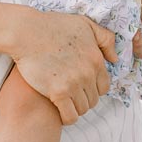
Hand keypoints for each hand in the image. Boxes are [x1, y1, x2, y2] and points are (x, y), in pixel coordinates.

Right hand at [9, 9, 115, 123]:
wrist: (27, 32)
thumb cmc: (54, 26)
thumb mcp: (85, 24)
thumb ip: (105, 39)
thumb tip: (114, 59)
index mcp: (96, 59)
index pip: (104, 87)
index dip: (93, 88)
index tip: (82, 86)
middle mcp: (88, 73)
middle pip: (94, 100)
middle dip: (83, 98)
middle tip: (71, 93)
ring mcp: (74, 84)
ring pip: (83, 109)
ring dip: (75, 107)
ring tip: (64, 100)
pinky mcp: (58, 93)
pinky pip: (70, 116)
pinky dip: (67, 117)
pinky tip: (59, 110)